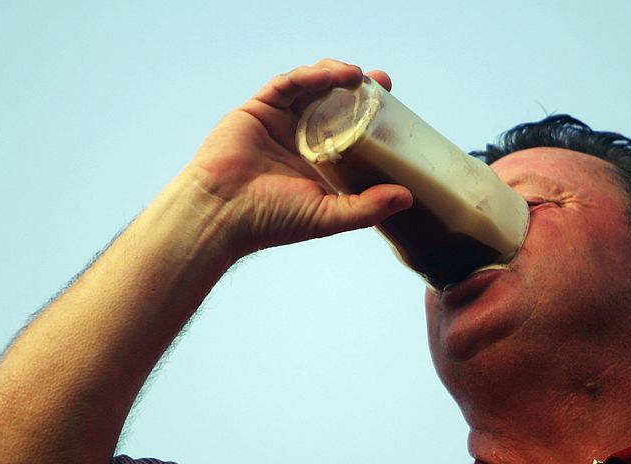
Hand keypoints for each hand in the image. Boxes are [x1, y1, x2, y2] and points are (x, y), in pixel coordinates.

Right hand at [186, 58, 412, 256]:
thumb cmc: (271, 221)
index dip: (372, 115)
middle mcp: (300, 138)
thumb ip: (367, 207)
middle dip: (359, 88)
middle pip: (334, 102)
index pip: (351, 129)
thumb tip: (408, 197)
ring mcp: (279, 121)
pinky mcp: (259, 109)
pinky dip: (308, 77)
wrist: (223, 214)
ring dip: (336, 76)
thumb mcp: (329, 216)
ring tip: (358, 76)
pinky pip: (287, 85)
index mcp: (318, 161)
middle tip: (382, 82)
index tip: (395, 105)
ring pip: (312, 88)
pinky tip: (328, 77)